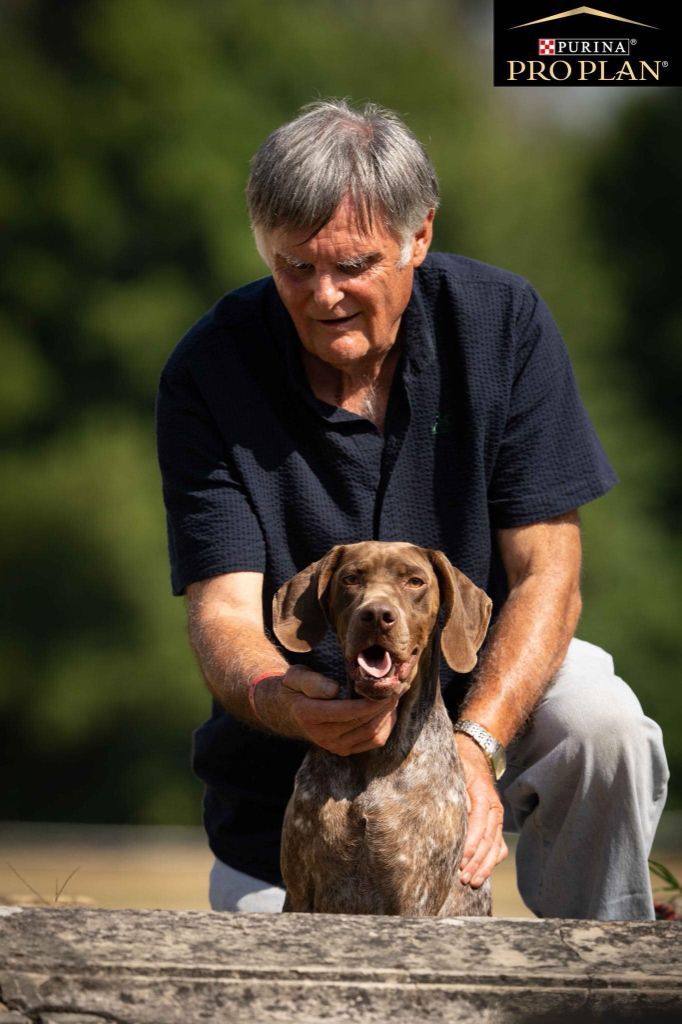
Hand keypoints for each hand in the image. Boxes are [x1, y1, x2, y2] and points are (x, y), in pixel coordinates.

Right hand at [256, 665, 397, 754]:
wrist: (289, 709)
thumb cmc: (296, 687)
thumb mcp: (296, 676)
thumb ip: (312, 682)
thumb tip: (334, 690)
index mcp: (309, 715)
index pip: (348, 711)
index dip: (371, 701)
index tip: (387, 686)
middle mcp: (322, 735)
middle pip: (364, 722)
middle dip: (384, 705)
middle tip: (397, 687)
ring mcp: (334, 746)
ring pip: (372, 733)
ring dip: (387, 715)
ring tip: (394, 696)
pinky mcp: (344, 750)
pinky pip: (373, 741)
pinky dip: (385, 726)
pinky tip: (388, 710)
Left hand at [455, 733, 507, 886]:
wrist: (477, 756)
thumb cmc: (461, 765)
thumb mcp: (457, 770)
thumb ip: (456, 789)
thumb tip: (459, 811)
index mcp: (485, 796)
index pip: (480, 823)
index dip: (472, 843)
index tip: (463, 860)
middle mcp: (495, 809)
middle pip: (489, 840)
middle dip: (477, 862)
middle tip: (464, 879)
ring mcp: (497, 818)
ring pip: (495, 847)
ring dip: (485, 866)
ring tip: (472, 883)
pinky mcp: (496, 825)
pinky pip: (498, 846)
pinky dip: (492, 861)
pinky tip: (482, 874)